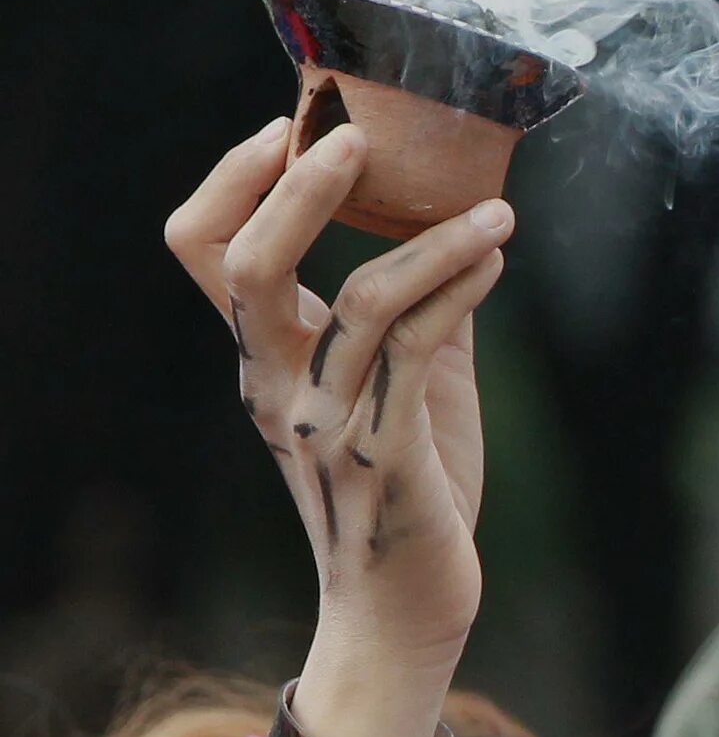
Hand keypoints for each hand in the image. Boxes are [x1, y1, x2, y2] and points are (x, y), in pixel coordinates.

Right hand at [163, 120, 512, 736]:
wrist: (409, 611)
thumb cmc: (411, 496)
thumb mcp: (406, 391)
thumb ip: (415, 315)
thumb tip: (460, 229)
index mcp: (266, 363)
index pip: (205, 248)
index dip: (236, 178)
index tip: (295, 125)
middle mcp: (277, 387)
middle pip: (246, 260)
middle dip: (298, 185)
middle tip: (359, 136)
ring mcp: (325, 423)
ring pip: (358, 299)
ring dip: (435, 240)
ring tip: (495, 212)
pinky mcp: (385, 455)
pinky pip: (418, 350)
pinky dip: (459, 289)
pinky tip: (496, 258)